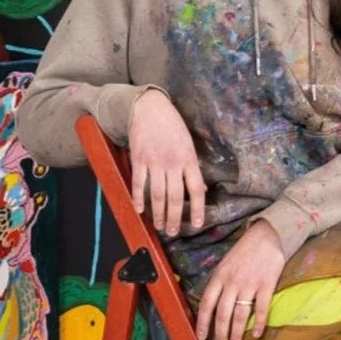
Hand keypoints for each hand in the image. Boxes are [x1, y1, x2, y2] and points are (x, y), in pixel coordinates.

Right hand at [128, 89, 205, 235]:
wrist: (150, 107)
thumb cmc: (172, 125)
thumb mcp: (189, 144)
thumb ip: (193, 167)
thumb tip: (201, 189)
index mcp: (189, 159)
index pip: (197, 190)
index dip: (198, 209)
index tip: (197, 224)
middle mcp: (173, 163)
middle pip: (175, 197)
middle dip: (174, 218)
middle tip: (172, 232)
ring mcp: (155, 162)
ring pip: (157, 194)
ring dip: (158, 213)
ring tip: (159, 225)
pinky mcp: (139, 159)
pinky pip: (139, 183)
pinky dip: (138, 198)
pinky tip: (139, 209)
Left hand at [196, 220, 284, 339]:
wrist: (267, 235)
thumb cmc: (244, 250)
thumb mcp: (225, 263)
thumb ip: (220, 282)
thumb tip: (213, 304)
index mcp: (219, 276)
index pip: (207, 303)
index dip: (203, 322)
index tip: (202, 337)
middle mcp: (232, 282)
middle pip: (223, 313)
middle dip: (221, 333)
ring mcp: (249, 284)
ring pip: (240, 314)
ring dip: (237, 333)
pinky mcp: (266, 284)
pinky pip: (261, 308)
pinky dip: (259, 323)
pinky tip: (257, 334)